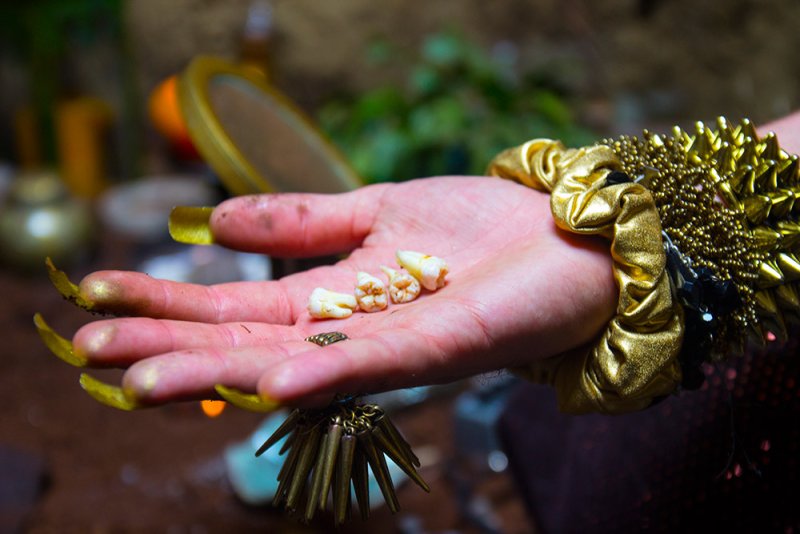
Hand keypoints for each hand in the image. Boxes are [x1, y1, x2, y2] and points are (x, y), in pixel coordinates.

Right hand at [65, 176, 615, 406]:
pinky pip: (375, 363)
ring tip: (147, 383)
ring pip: (295, 365)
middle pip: (247, 344)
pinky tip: (268, 380)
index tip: (98, 294)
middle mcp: (351, 332)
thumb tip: (215, 223)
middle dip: (169, 350)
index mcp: (332, 298)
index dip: (166, 304)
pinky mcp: (442, 345)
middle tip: (90, 354)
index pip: (234, 307)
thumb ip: (303, 222)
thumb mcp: (376, 209)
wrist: (565, 236)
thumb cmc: (478, 227)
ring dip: (221, 375)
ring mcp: (393, 345)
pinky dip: (322, 373)